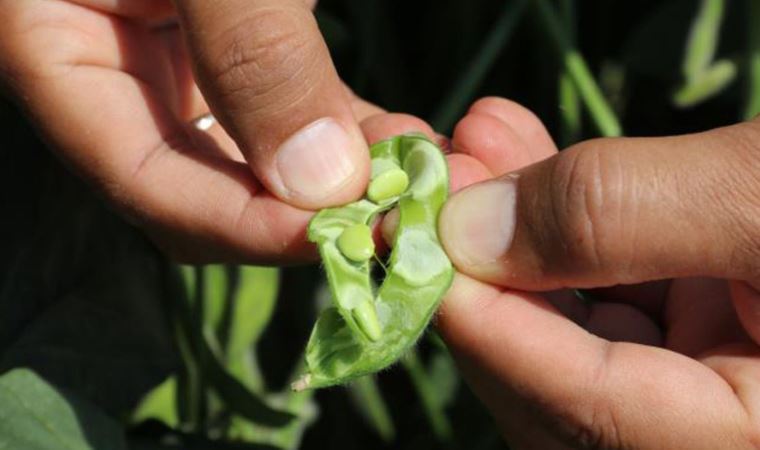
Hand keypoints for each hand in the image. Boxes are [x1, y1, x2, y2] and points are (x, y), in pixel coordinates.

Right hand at [0, 0, 381, 262]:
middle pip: (195, 185)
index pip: (137, 176)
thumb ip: (253, 49)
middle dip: (293, 209)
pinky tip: (395, 141)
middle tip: (389, 212)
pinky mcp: (225, 45)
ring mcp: (167, 60)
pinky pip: (278, 110)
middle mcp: (106, 68)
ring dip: (332, 176)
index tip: (338, 231)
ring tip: (412, 175)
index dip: (239, 221)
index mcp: (50, 44)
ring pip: (247, 158)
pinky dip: (337, 130)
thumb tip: (320, 181)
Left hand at [436, 97, 759, 447]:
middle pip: (555, 383)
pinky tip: (519, 154)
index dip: (485, 323)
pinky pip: (610, 290)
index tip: (414, 233)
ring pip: (573, 328)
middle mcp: (711, 428)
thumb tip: (470, 229)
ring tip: (472, 146)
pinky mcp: (707, 321)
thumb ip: (623, 217)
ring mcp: (710, 378)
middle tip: (438, 179)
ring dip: (511, 235)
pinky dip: (561, 224)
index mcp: (743, 442)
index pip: (584, 413)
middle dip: (484, 274)